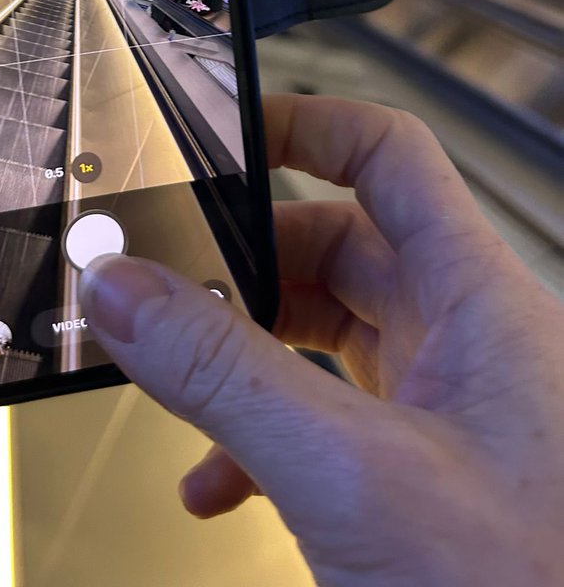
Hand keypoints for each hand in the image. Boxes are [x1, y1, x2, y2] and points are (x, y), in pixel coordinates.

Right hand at [80, 94, 563, 585]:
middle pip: (340, 246)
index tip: (227, 128)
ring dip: (249, 361)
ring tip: (189, 391)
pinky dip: (265, 440)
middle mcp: (469, 342)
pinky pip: (330, 420)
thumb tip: (129, 292)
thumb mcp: (351, 474)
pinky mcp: (426, 473)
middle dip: (249, 269)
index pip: (389, 155)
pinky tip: (221, 484)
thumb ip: (227, 378)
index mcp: (479, 302)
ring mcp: (450, 410)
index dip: (306, 125)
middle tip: (177, 287)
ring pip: (327, 336)